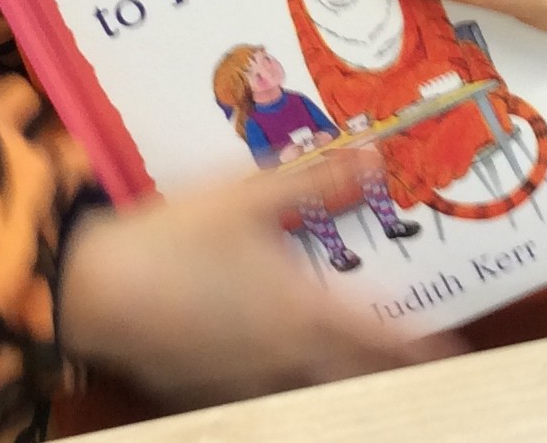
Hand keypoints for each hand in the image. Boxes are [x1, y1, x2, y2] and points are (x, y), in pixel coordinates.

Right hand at [57, 153, 456, 409]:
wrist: (94, 292)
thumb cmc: (176, 238)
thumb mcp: (248, 196)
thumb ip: (314, 180)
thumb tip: (374, 155)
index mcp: (300, 313)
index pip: (375, 337)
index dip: (416, 347)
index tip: (452, 356)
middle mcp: (281, 358)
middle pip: (348, 375)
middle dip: (381, 370)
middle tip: (409, 361)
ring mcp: (241, 380)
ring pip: (304, 386)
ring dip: (332, 377)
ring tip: (350, 363)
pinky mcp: (203, 390)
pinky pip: (259, 390)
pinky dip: (280, 378)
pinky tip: (272, 361)